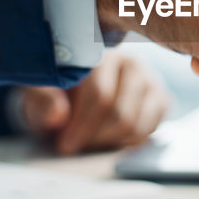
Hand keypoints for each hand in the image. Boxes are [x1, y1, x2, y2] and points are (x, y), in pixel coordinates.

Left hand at [19, 52, 170, 154]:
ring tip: (89, 140)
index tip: (65, 145)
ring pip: (135, 125)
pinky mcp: (160, 99)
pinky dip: (127, 143)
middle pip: (120, 114)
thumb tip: (58, 115)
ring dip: (108, 142)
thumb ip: (42, 102)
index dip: (81, 125)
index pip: (99, 94)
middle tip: (75, 146)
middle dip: (94, 137)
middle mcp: (130, 61)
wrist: (73, 97)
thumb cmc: (55, 94)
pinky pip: (149, 131)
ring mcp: (149, 79)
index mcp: (100, 52)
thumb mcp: (38, 96)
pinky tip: (107, 138)